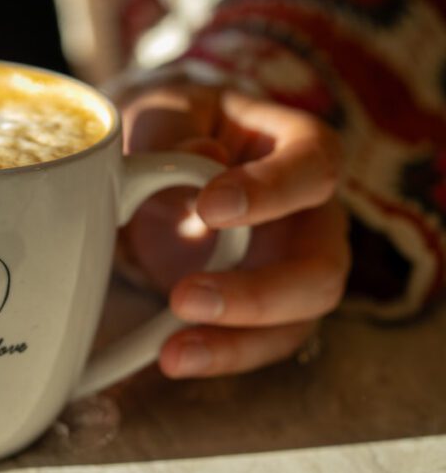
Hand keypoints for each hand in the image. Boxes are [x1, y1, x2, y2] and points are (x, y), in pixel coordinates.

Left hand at [118, 81, 349, 377]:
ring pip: (296, 322)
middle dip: (257, 293)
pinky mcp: (262, 310)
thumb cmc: (171, 130)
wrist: (151, 166)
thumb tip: (203, 158)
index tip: (210, 207)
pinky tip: (172, 357)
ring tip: (174, 352)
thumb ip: (174, 134)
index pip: (315, 167)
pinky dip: (216, 355)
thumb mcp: (163, 114)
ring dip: (237, 342)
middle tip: (186, 297)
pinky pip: (256, 344)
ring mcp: (292, 268)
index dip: (272, 190)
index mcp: (298, 148)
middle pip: (321, 268)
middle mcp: (311, 216)